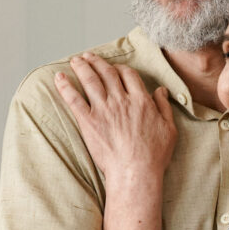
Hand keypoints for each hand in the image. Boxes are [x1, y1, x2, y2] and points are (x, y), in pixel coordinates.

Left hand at [53, 53, 175, 186]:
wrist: (135, 172)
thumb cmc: (154, 155)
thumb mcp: (169, 129)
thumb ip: (164, 106)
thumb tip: (161, 90)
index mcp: (141, 100)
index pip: (129, 75)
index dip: (121, 68)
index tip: (115, 68)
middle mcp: (121, 101)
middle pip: (107, 73)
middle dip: (97, 62)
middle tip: (89, 57)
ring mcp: (103, 110)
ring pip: (90, 81)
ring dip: (82, 67)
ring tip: (75, 60)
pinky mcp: (89, 122)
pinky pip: (74, 100)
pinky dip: (65, 87)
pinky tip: (59, 78)